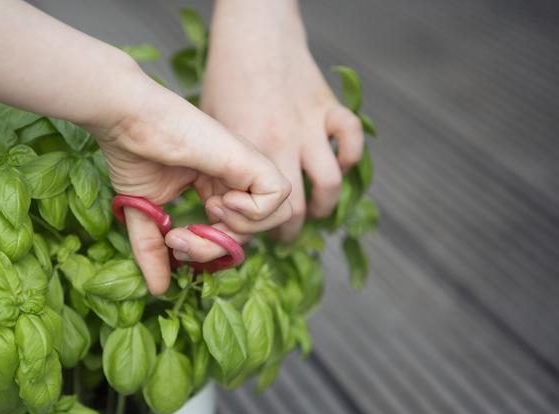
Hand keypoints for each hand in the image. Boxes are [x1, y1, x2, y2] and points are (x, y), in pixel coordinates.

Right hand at [86, 69, 291, 294]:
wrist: (127, 120)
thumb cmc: (133, 154)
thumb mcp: (146, 216)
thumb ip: (154, 251)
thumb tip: (159, 290)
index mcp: (218, 186)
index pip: (233, 233)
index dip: (208, 250)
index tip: (173, 242)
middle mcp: (238, 178)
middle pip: (256, 231)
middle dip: (219, 248)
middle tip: (182, 238)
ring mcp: (246, 167)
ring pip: (277, 216)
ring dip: (240, 230)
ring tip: (208, 213)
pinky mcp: (250, 159)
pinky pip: (279, 197)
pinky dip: (253, 211)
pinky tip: (221, 200)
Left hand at [179, 0, 362, 261]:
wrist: (252, 31)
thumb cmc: (224, 78)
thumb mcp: (210, 125)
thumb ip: (219, 165)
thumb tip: (222, 202)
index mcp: (247, 152)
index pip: (257, 213)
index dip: (254, 229)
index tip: (250, 228)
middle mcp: (282, 144)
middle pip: (295, 210)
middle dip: (288, 231)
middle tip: (282, 233)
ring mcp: (309, 126)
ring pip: (329, 186)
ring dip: (322, 206)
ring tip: (312, 211)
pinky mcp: (328, 107)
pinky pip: (351, 141)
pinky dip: (349, 157)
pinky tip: (336, 164)